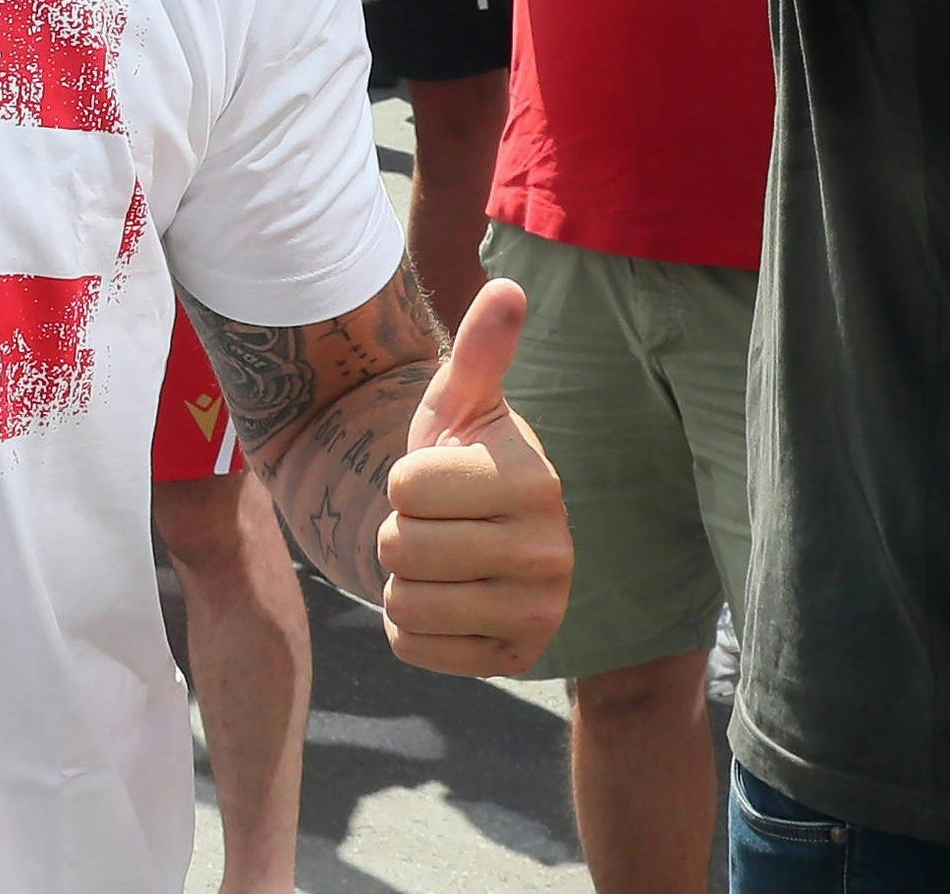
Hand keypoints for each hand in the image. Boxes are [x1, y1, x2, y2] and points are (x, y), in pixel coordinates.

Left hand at [379, 279, 571, 676]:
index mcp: (535, 479)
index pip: (403, 486)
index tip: (439, 479)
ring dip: (403, 582)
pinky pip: (411, 647)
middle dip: (399, 533)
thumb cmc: (462, 462)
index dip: (404, 480)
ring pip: (403, 602)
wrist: (486, 544)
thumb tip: (508, 288)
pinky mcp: (515, 661)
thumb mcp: (462, 405)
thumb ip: (479, 351)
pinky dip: (411, 628)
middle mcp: (550, 550)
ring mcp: (539, 612)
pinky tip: (446, 602)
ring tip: (441, 562)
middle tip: (437, 525)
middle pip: (399, 546)